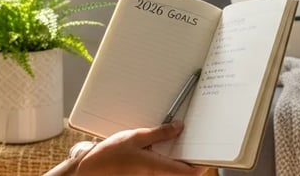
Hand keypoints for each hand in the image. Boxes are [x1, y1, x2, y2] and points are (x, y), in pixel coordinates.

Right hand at [75, 122, 203, 175]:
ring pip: (173, 171)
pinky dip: (167, 160)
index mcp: (157, 168)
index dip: (202, 164)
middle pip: (183, 172)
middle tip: (193, 141)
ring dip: (178, 159)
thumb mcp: (136, 137)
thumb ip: (159, 133)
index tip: (208, 152)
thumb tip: (179, 128)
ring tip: (177, 140)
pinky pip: (163, 170)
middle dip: (190, 158)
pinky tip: (162, 147)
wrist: (91, 170)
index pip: (189, 172)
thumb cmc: (109, 156)